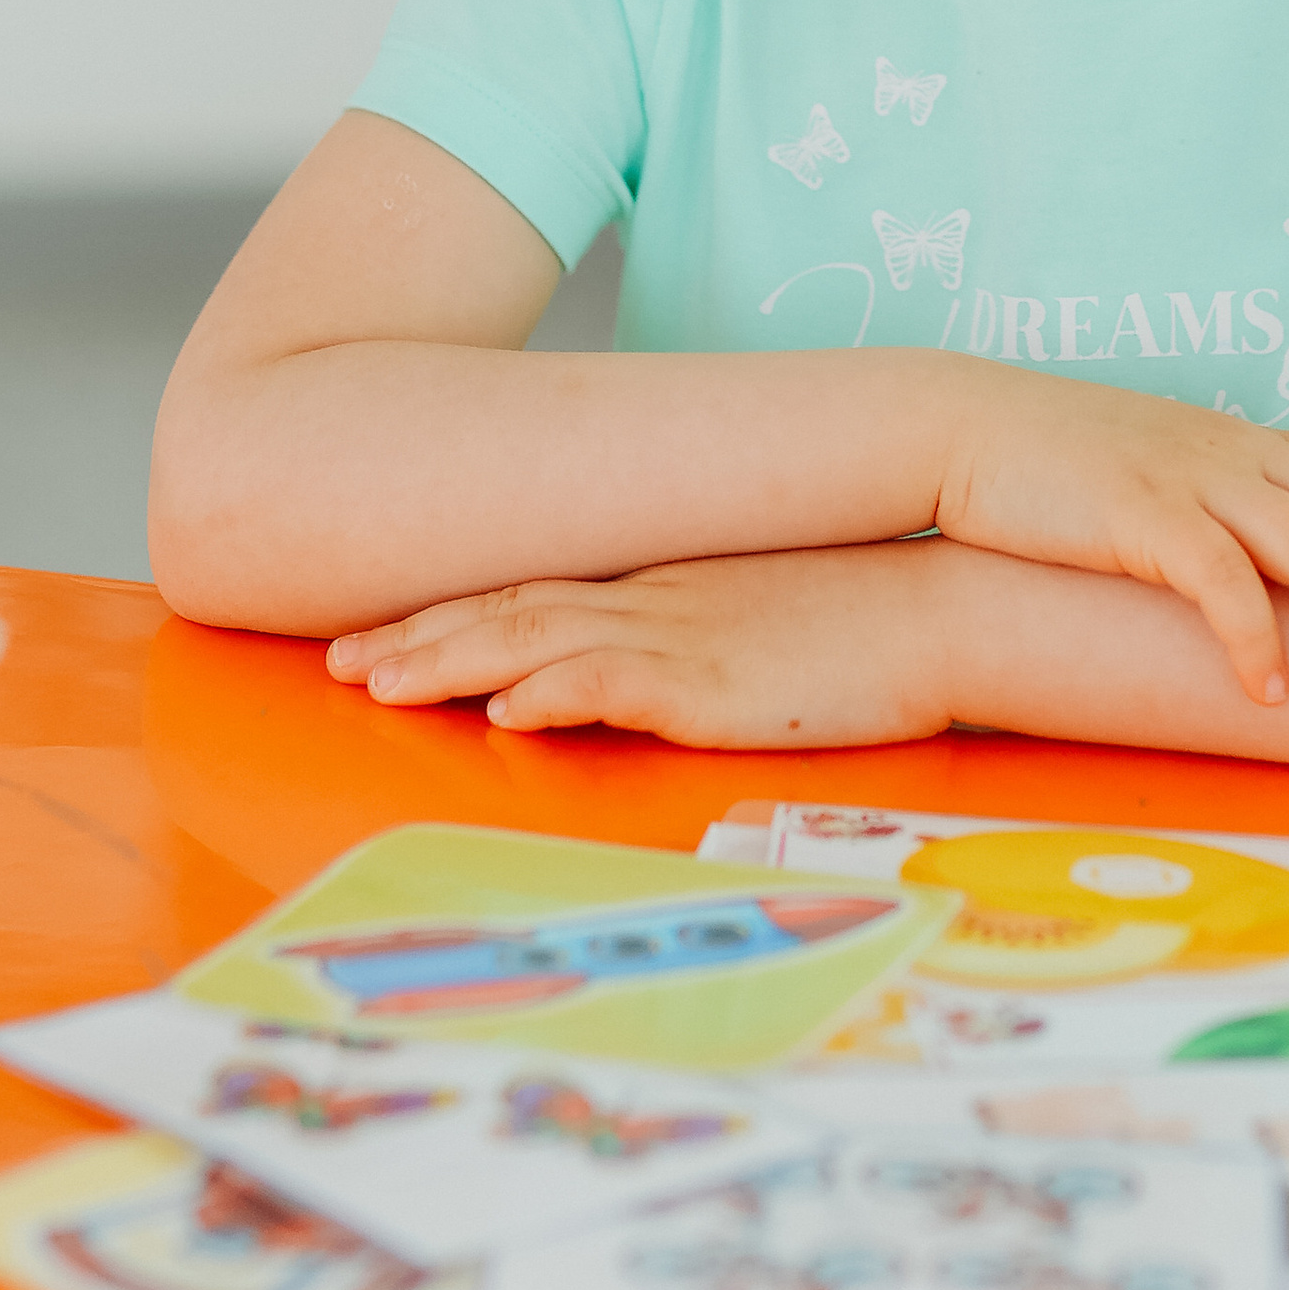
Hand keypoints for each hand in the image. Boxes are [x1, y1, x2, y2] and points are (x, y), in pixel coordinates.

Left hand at [325, 543, 953, 748]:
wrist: (951, 606)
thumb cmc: (865, 620)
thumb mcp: (755, 619)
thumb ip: (688, 637)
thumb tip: (624, 675)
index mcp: (661, 583)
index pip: (530, 592)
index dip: (446, 614)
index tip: (376, 635)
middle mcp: (653, 598)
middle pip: (508, 608)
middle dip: (416, 637)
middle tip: (337, 664)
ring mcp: (680, 633)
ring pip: (535, 640)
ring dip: (448, 659)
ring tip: (375, 682)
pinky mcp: (714, 680)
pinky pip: (615, 681)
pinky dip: (551, 689)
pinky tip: (502, 706)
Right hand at [929, 359, 1288, 710]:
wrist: (967, 428)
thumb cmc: (1068, 465)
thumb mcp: (1173, 470)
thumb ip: (1236, 503)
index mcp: (1257, 443)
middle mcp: (1241, 454)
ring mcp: (1193, 481)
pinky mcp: (1137, 518)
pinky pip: (1211, 581)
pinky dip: (1250, 638)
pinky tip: (1275, 696)